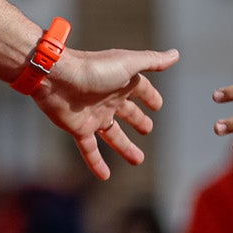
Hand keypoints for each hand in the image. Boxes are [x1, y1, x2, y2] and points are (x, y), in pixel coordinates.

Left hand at [32, 44, 178, 180]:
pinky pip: (90, 150)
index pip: (141, 90)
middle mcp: (108, 99)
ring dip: (125, 147)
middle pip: (127, 113)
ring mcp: (93, 115)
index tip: (158, 105)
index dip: (150, 97)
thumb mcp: (128, 63)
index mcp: (121, 82)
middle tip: (147, 130)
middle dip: (138, 121)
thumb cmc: (93, 68)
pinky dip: (96, 163)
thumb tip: (176, 55)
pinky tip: (105, 176)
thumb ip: (152, 61)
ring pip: (113, 135)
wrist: (57, 78)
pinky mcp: (78, 129)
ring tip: (138, 160)